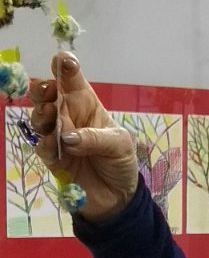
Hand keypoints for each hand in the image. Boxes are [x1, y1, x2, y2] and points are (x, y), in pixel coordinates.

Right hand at [27, 53, 138, 221]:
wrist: (118, 196)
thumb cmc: (120, 161)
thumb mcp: (119, 145)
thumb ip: (96, 138)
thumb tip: (68, 137)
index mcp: (86, 104)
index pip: (71, 79)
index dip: (65, 66)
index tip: (62, 60)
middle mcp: (68, 116)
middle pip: (47, 95)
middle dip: (43, 88)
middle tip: (48, 90)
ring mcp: (58, 136)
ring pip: (39, 118)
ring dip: (42, 114)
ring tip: (50, 114)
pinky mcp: (53, 158)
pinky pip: (43, 147)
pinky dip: (46, 144)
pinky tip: (54, 143)